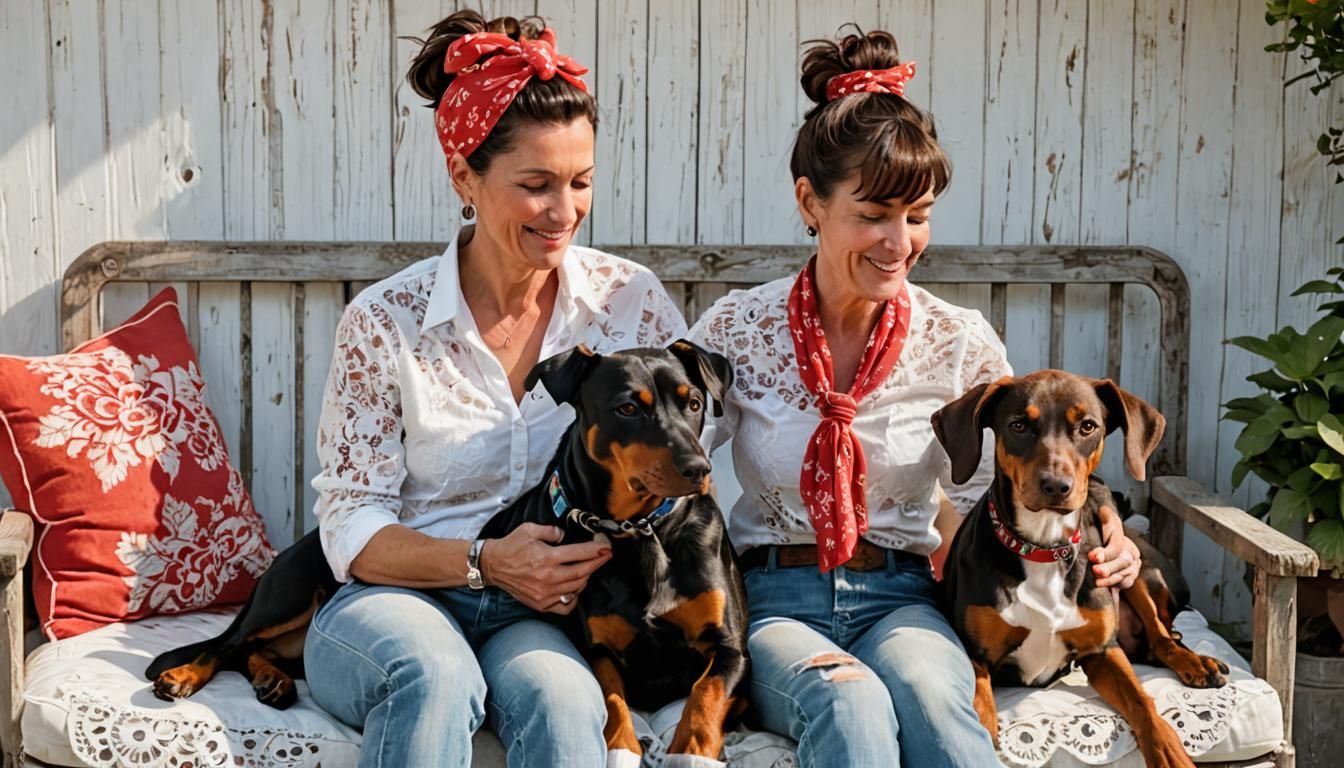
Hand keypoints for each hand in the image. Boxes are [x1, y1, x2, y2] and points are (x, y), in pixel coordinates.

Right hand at [479, 523, 611, 613]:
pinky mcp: (540, 604)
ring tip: (588, 568)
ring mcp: (544, 593)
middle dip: (597, 563)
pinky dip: (574, 598)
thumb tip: (565, 535)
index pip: (579, 554)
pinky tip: (574, 588)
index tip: (605, 547)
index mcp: (547, 557)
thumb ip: (551, 531)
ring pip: (576, 588)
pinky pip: (565, 606)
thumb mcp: (530, 530)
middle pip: (582, 572)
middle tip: (605, 556)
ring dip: (586, 577)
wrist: (492, 566)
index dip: (596, 550)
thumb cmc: (511, 547)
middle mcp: (548, 577)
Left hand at [1089, 504, 1140, 588]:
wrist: (1112, 548)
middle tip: (1096, 571)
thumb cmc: (1104, 535)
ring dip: (1111, 580)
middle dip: (1109, 568)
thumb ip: (1105, 516)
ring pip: (1124, 575)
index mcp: (1124, 539)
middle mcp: (1131, 554)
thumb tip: (1102, 509)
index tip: (1093, 556)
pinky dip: (1115, 588)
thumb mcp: (1105, 523)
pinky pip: (1124, 584)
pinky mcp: (1128, 579)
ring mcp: (1132, 568)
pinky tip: (1106, 591)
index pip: (1117, 545)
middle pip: (1122, 562)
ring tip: (1097, 583)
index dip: (1106, 552)